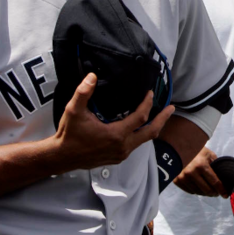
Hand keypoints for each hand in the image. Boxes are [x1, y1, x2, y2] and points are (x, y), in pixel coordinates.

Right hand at [54, 74, 174, 169]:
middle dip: (162, 119)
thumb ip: (83, 92)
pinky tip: (142, 126)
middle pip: (151, 133)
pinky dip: (142, 134)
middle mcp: (122, 147)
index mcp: (115, 135)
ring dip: (153, 127)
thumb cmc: (69, 133)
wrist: (61, 156)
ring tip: (160, 115)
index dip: (147, 104)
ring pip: (144, 140)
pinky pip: (136, 145)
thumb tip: (92, 76)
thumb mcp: (73, 110)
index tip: (151, 93)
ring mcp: (121, 154)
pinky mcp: (117, 158)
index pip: (140, 118)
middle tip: (172, 108)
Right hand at [174, 147, 227, 196]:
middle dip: (214, 193)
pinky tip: (200, 187)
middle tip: (218, 192)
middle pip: (207, 190)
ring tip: (210, 190)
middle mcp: (191, 172)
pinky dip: (197, 191)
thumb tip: (224, 180)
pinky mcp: (177, 180)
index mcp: (201, 165)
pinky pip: (190, 191)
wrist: (181, 147)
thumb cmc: (198, 151)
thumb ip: (216, 167)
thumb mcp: (209, 155)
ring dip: (206, 193)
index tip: (226, 195)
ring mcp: (183, 177)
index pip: (215, 182)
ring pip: (198, 192)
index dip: (222, 190)